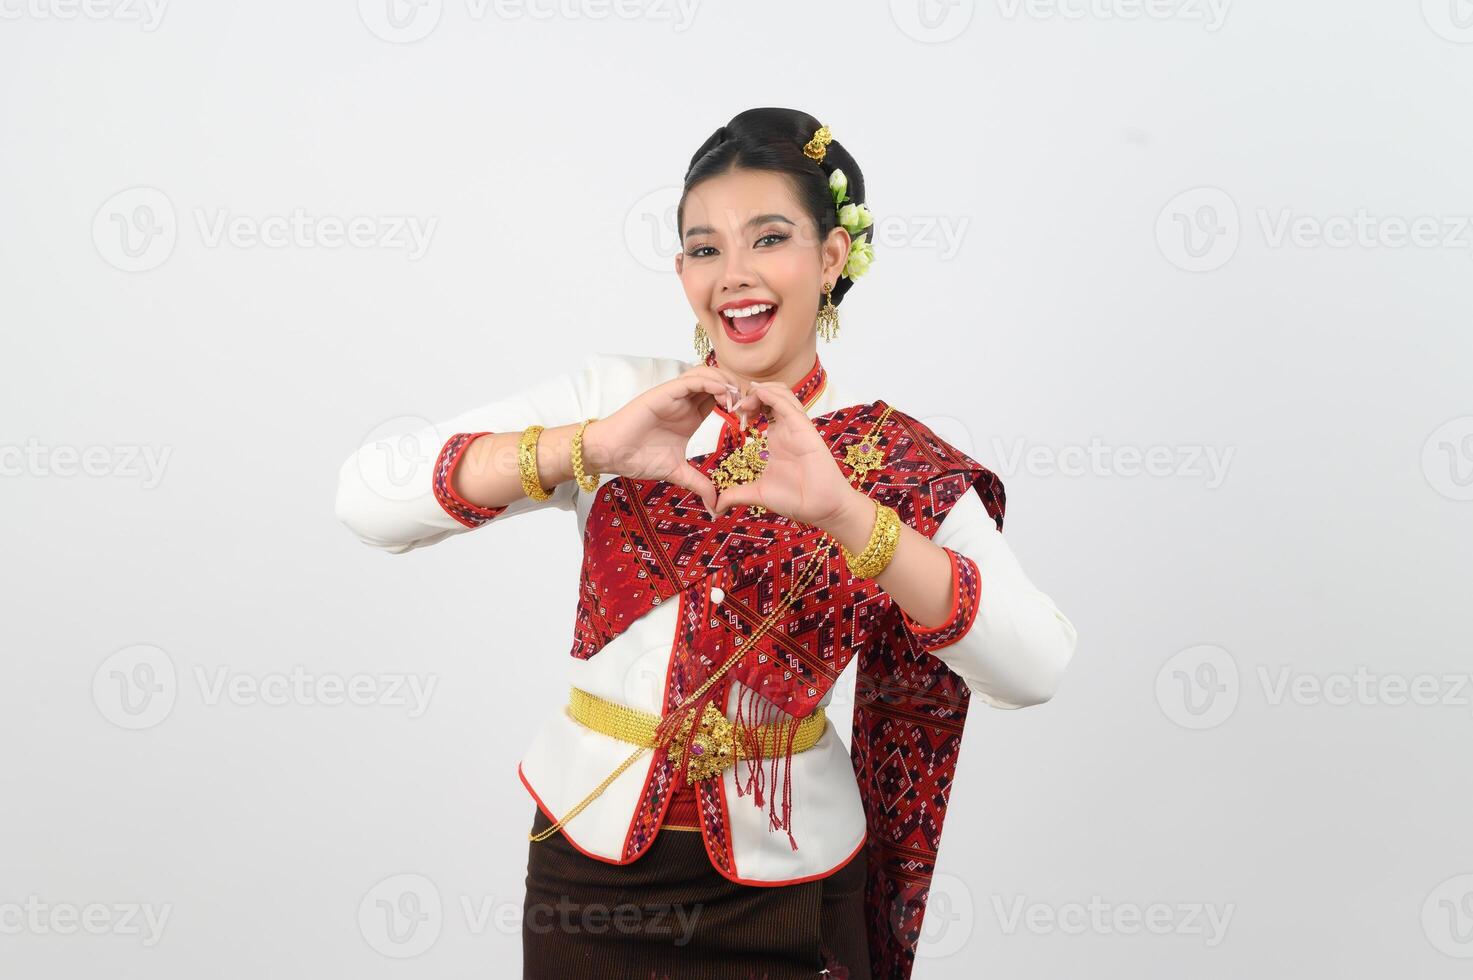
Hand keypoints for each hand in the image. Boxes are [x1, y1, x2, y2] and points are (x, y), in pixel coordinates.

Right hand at [583, 364, 748, 514]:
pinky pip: (692, 380)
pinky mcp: (664, 392)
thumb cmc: (638, 458)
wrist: (612, 454)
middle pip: (718, 380)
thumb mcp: (678, 472)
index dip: (738, 403)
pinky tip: (723, 395)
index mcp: (692, 415)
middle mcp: (685, 401)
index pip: (721, 398)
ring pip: (707, 374)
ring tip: (737, 401)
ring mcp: (675, 395)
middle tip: (749, 407)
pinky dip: (711, 382)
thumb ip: (698, 484)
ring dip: (726, 383)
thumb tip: (716, 506)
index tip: (749, 419)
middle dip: (737, 389)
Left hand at [708, 381, 859, 527]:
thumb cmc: (796, 498)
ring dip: (760, 391)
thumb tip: (716, 506)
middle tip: (734, 405)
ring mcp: (797, 426)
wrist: (821, 508)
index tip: (729, 412)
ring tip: (744, 403)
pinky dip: (773, 396)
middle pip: (771, 394)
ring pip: (782, 393)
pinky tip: (758, 396)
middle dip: (751, 393)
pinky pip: (789, 405)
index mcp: (777, 436)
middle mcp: (787, 427)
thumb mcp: (758, 494)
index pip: (762, 407)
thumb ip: (736, 494)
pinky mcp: (805, 429)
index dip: (745, 404)